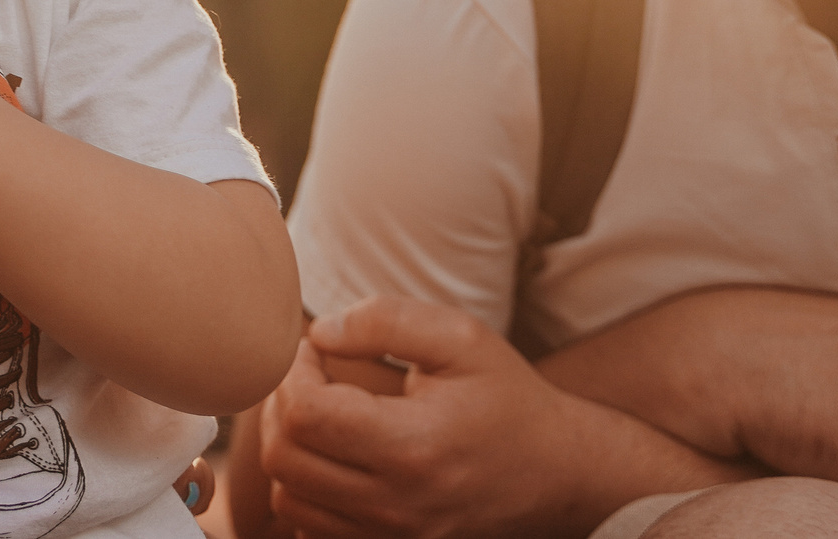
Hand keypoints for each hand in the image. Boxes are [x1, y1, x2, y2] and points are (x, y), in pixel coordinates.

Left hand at [259, 298, 591, 538]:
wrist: (557, 472)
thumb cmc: (507, 398)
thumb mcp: (462, 338)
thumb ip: (386, 320)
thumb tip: (318, 333)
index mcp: (412, 446)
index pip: (306, 414)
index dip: (292, 372)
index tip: (314, 351)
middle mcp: (396, 505)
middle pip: (284, 459)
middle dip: (281, 406)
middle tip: (309, 377)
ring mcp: (391, 537)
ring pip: (288, 499)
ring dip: (289, 449)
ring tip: (319, 413)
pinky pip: (311, 530)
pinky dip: (306, 491)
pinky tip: (334, 457)